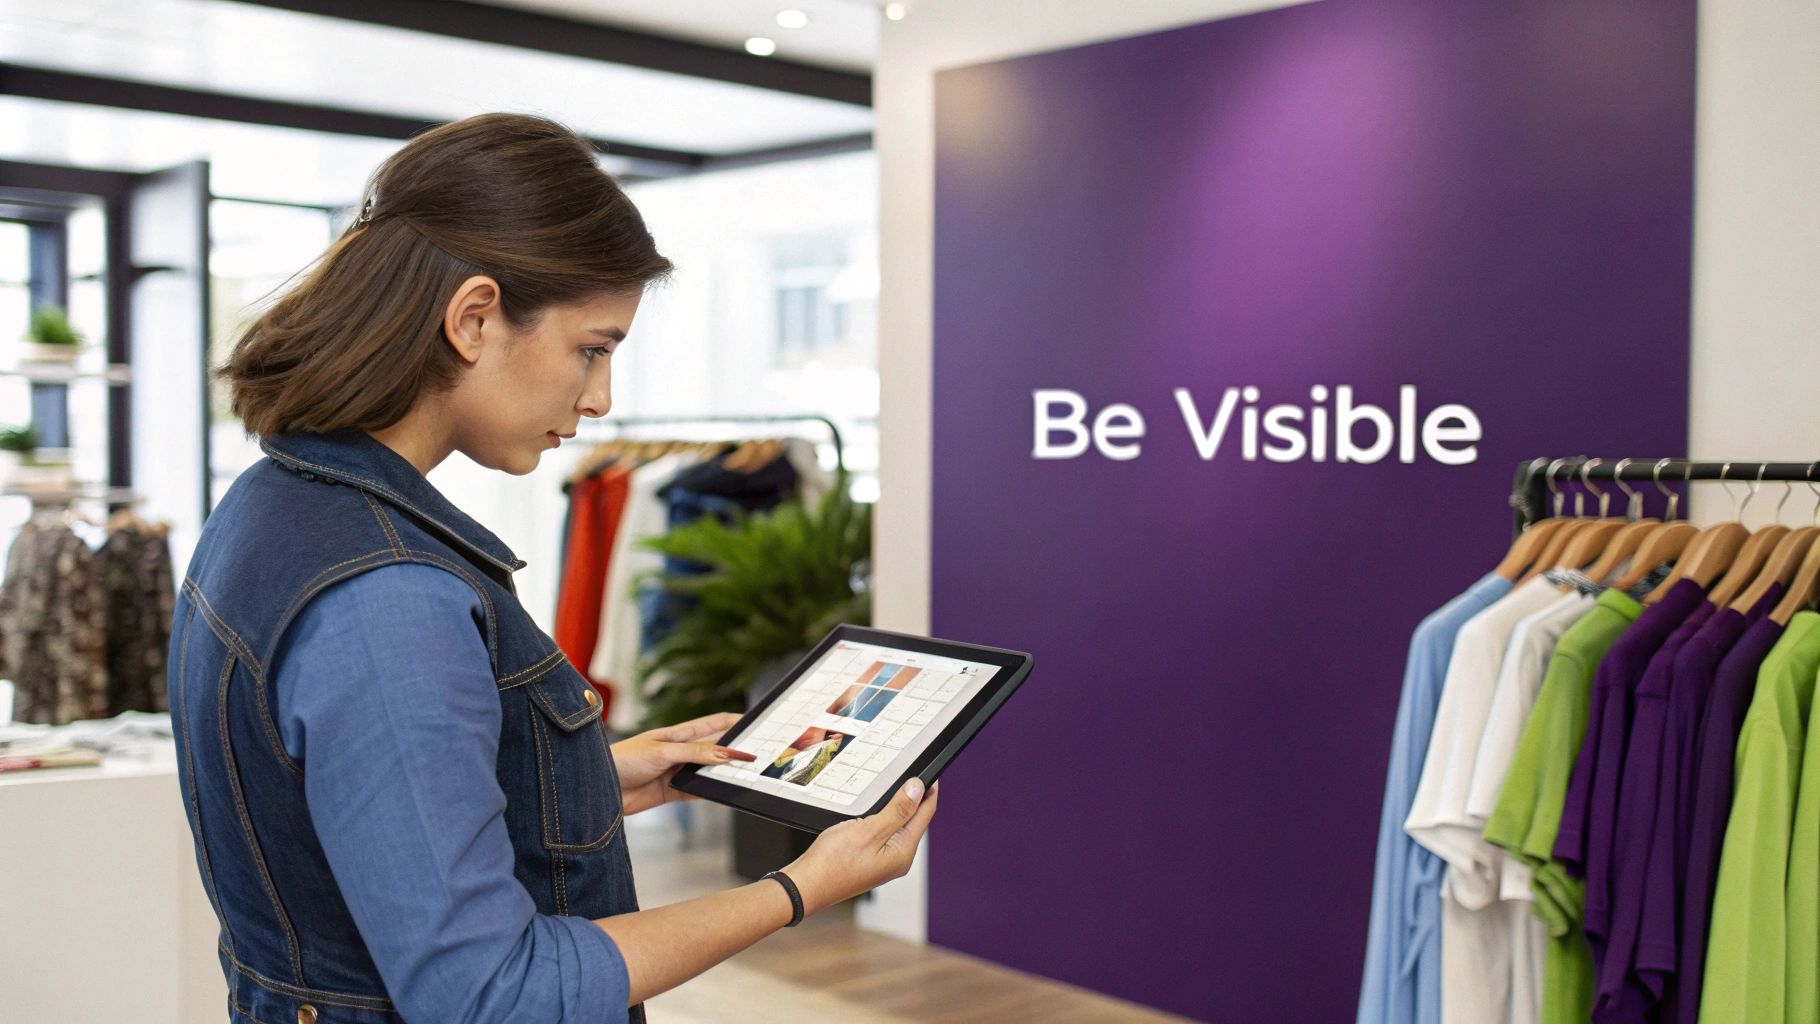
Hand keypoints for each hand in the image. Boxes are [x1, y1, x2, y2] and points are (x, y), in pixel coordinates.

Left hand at [611, 712, 756, 815]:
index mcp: (678, 734)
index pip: (714, 724)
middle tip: (758, 756)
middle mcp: (680, 752)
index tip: (756, 726)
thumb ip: (694, 752)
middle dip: (735, 751)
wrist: (597, 789)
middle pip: (715, 749)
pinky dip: (709, 792)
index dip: (735, 723)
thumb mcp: (662, 752)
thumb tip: (725, 752)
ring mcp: (676, 772)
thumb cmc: (623, 760)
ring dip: (723, 774)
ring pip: (708, 771)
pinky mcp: (671, 791)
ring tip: (744, 776)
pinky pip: (696, 791)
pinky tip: (722, 793)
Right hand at [782, 778, 939, 917]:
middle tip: (914, 775)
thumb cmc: (833, 863)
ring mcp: (883, 862)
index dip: (929, 792)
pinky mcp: (869, 860)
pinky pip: (883, 834)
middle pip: (914, 822)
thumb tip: (918, 790)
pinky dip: (884, 818)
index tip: (931, 773)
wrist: (806, 886)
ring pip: (898, 827)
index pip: (925, 815)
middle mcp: (897, 860)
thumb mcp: (870, 830)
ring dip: (899, 807)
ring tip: (898, 787)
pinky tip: (876, 811)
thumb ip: (897, 810)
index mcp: (902, 853)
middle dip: (915, 799)